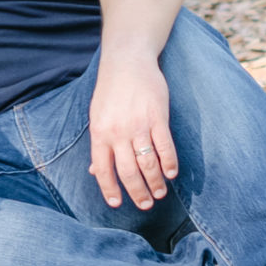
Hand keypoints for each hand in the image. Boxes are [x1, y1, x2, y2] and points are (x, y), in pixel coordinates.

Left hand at [88, 47, 176, 211]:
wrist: (127, 60)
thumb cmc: (111, 91)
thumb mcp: (98, 116)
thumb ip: (100, 144)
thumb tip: (94, 172)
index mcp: (100, 132)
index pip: (103, 169)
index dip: (109, 189)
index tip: (117, 204)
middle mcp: (118, 131)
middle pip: (128, 172)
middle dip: (138, 193)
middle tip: (146, 204)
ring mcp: (138, 124)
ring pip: (148, 163)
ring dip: (155, 183)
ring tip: (160, 193)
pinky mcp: (157, 116)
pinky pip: (165, 146)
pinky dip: (169, 163)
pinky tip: (171, 173)